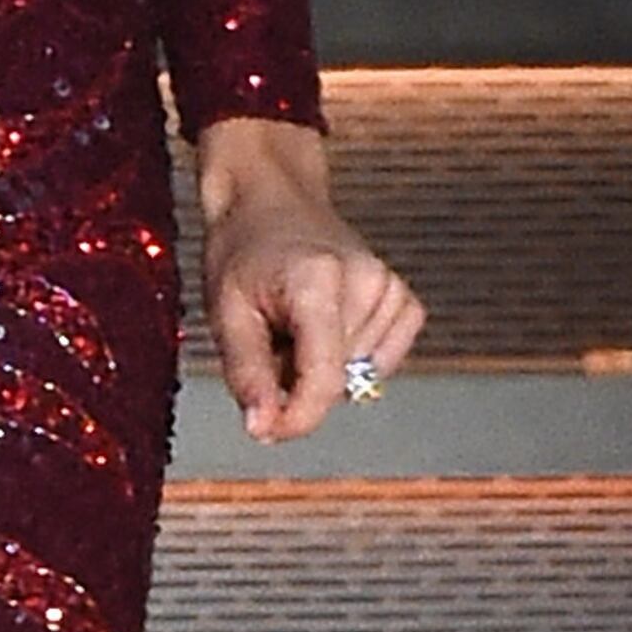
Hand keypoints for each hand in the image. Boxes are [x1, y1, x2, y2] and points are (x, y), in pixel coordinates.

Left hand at [193, 118, 428, 444]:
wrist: (271, 200)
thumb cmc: (242, 252)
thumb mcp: (226, 312)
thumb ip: (248, 373)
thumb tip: (264, 429)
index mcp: (318, 280)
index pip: (324, 377)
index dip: (297, 418)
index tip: (266, 431)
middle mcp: (367, 282)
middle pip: (337, 381)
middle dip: (296, 383)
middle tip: (268, 341)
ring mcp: (392, 289)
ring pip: (356, 377)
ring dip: (321, 369)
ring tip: (294, 326)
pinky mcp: (405, 299)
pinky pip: (381, 361)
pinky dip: (350, 359)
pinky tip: (326, 327)